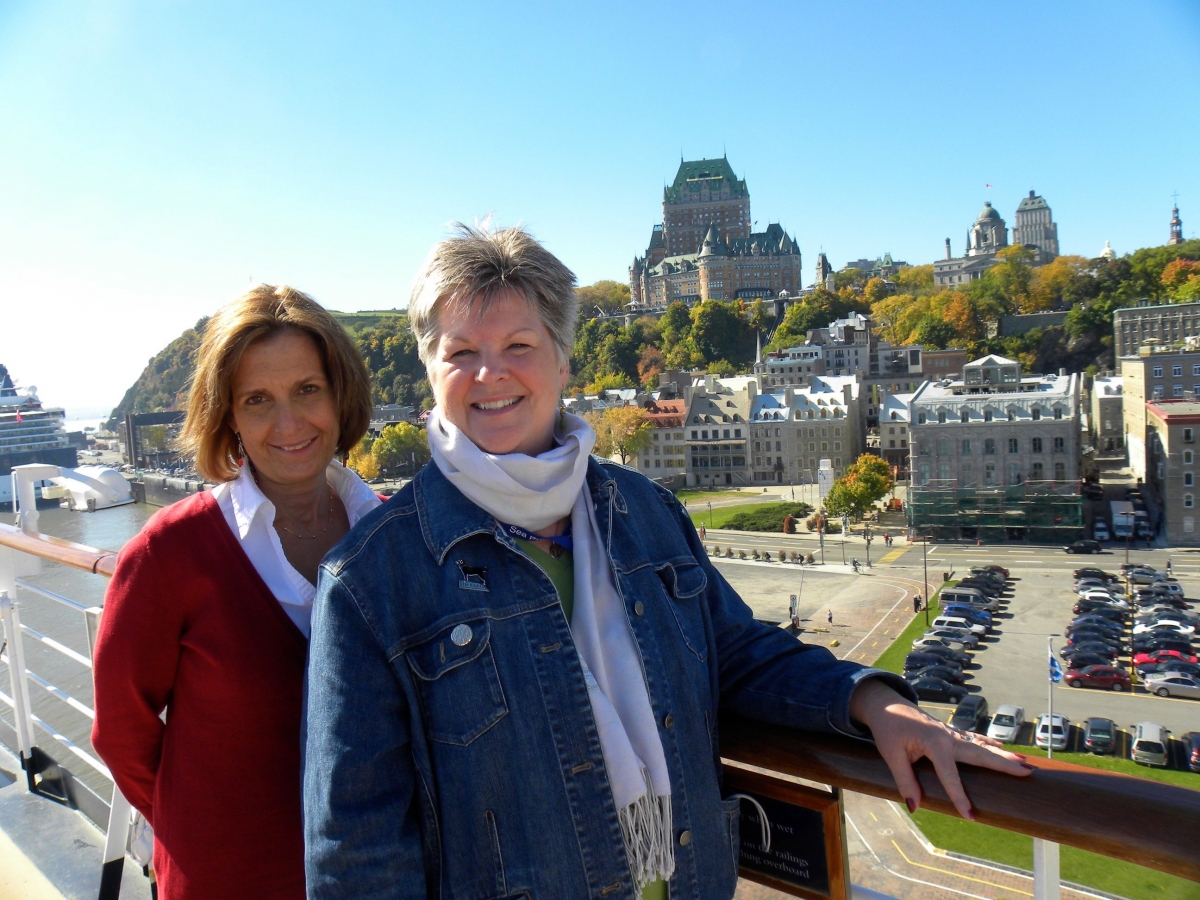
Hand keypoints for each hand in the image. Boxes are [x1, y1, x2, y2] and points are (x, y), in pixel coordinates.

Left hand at [849, 680, 1031, 820]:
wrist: (884, 704)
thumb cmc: (887, 729)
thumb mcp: (891, 755)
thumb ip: (905, 780)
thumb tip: (915, 806)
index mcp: (934, 742)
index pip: (950, 774)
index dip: (960, 797)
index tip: (971, 817)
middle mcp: (947, 736)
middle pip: (979, 753)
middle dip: (1002, 764)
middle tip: (1026, 772)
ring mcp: (950, 732)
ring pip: (980, 745)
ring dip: (1001, 755)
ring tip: (1024, 762)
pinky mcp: (948, 731)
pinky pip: (973, 739)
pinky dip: (987, 744)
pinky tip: (1001, 748)